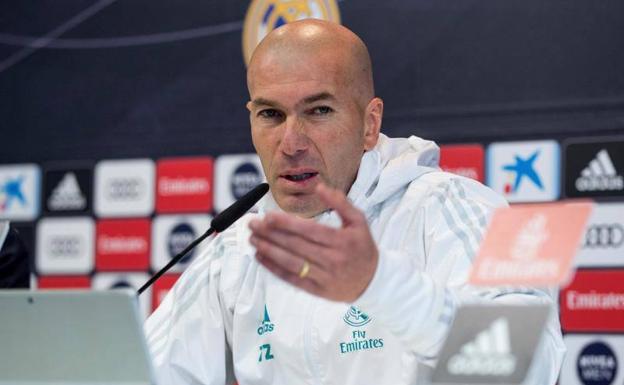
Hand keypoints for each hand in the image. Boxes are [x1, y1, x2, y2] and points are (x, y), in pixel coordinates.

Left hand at [248, 183, 377, 301]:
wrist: (374, 281)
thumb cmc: (363, 248)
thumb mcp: (359, 221)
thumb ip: (340, 202)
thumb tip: (320, 187)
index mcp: (341, 240)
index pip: (308, 230)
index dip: (286, 223)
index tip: (268, 216)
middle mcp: (332, 259)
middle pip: (295, 245)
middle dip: (270, 234)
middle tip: (253, 224)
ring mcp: (323, 276)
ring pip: (291, 262)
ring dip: (268, 250)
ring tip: (253, 239)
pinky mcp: (317, 290)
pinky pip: (292, 279)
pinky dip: (274, 268)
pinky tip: (261, 257)